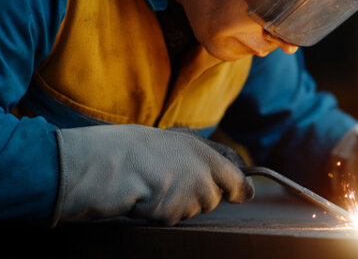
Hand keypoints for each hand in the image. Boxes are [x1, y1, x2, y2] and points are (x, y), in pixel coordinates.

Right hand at [53, 124, 253, 225]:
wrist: (114, 164)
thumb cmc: (142, 148)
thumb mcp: (180, 140)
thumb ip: (213, 156)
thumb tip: (243, 184)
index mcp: (206, 156)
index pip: (238, 180)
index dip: (240, 188)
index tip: (242, 192)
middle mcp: (203, 178)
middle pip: (213, 198)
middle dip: (200, 193)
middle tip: (174, 178)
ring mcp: (189, 199)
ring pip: (194, 209)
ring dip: (180, 202)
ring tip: (156, 184)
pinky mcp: (173, 215)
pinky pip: (174, 218)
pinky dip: (162, 211)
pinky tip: (148, 197)